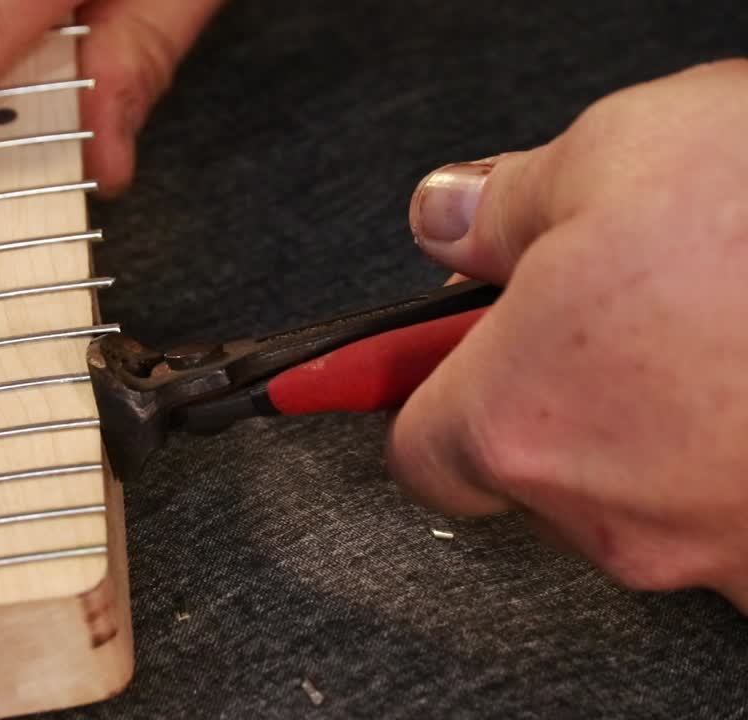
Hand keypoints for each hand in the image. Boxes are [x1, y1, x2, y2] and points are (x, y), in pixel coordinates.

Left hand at [392, 59, 747, 610]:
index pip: (421, 445)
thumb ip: (504, 203)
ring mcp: (709, 552)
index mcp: (519, 419)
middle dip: (556, 389)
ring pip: (638, 490)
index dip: (431, 388)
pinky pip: (726, 506)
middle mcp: (606, 511)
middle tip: (616, 304)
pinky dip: (731, 453)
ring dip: (654, 421)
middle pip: (533, 466)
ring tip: (716, 326)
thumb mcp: (620, 153)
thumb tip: (447, 219)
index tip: (440, 355)